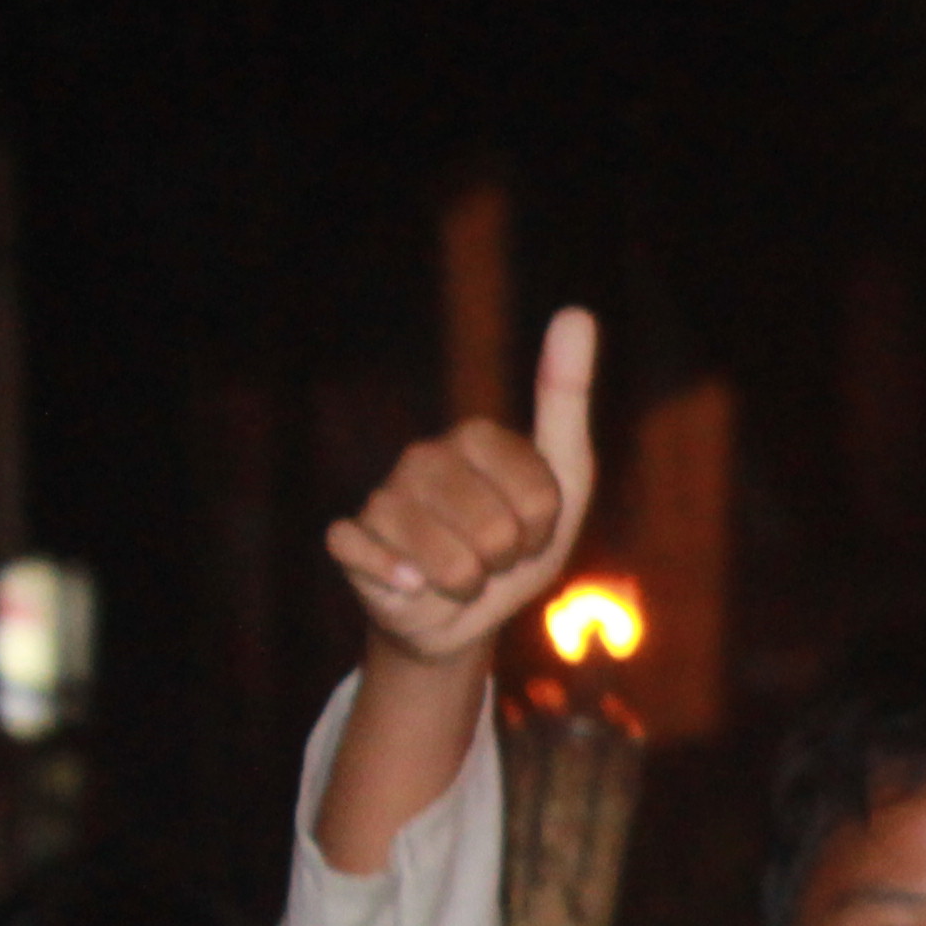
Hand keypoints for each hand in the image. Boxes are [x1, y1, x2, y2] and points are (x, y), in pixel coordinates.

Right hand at [329, 306, 598, 665]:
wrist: (461, 615)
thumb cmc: (517, 546)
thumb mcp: (566, 480)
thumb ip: (567, 399)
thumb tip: (575, 310)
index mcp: (475, 437)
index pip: (539, 499)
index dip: (543, 532)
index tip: (532, 531)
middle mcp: (422, 457)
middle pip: (495, 531)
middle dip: (505, 561)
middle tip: (493, 557)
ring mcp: (382, 497)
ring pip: (447, 560)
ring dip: (466, 583)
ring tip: (460, 573)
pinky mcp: (349, 540)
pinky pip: (384, 567)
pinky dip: (408, 587)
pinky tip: (409, 583)